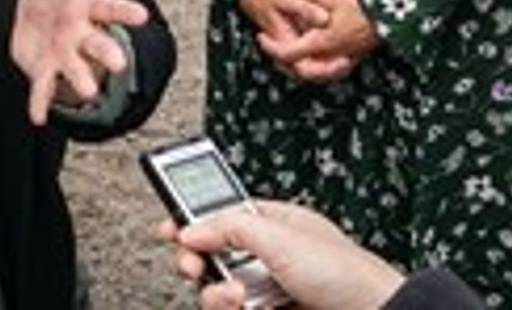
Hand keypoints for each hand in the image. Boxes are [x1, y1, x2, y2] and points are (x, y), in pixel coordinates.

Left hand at [11, 0, 152, 124]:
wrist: (31, 15)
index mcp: (85, 5)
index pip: (108, 6)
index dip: (123, 12)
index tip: (141, 17)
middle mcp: (79, 33)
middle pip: (97, 43)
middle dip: (108, 53)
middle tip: (120, 66)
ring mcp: (63, 53)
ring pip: (74, 69)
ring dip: (81, 81)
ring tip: (88, 94)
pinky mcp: (44, 69)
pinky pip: (43, 88)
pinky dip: (41, 103)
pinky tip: (39, 117)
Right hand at [158, 201, 406, 309]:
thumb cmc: (343, 272)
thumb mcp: (281, 238)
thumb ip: (231, 227)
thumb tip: (192, 228)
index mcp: (274, 222)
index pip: (224, 214)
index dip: (194, 219)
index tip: (168, 229)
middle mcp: (268, 253)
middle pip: (213, 256)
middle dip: (198, 263)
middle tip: (193, 268)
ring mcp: (267, 288)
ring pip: (218, 290)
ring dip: (216, 295)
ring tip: (234, 298)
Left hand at [256, 0, 383, 82]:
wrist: (394, 18)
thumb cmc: (362, 7)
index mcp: (320, 43)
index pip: (286, 54)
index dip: (270, 47)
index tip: (261, 35)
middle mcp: (330, 57)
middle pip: (298, 71)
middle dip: (283, 61)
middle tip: (274, 45)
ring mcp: (343, 60)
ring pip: (314, 74)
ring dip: (299, 65)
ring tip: (292, 49)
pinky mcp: (354, 59)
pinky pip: (330, 70)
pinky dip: (318, 66)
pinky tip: (317, 55)